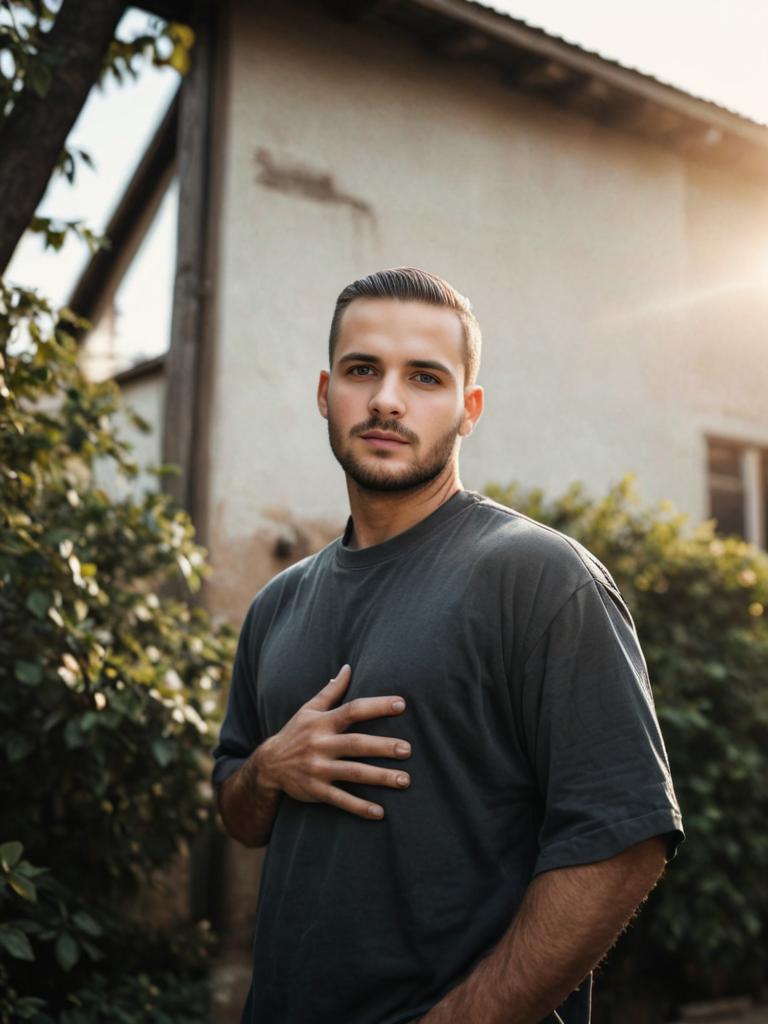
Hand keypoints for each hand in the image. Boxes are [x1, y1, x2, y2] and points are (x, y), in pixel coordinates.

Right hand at [256, 664, 410, 819]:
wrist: (268, 765)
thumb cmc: (295, 733)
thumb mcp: (308, 709)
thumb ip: (330, 690)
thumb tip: (348, 667)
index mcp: (322, 723)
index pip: (353, 710)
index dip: (377, 706)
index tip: (402, 704)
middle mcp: (321, 745)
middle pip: (356, 744)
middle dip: (383, 747)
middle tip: (408, 749)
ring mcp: (318, 769)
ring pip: (353, 773)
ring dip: (380, 777)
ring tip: (405, 780)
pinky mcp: (316, 791)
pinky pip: (341, 800)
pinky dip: (360, 807)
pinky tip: (380, 813)